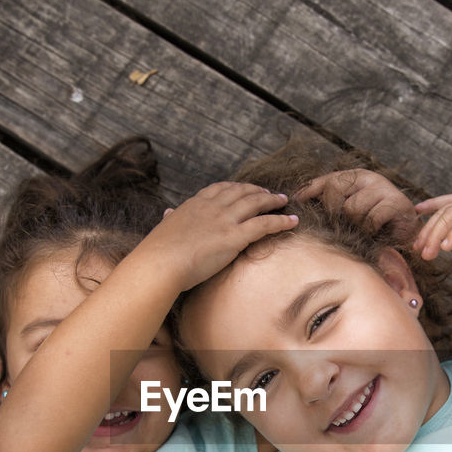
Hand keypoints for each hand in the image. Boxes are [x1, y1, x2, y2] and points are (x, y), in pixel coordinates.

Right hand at [139, 182, 297, 289]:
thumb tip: (168, 213)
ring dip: (272, 200)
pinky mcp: (235, 237)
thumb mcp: (164, 228)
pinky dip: (281, 220)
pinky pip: (265, 224)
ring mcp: (225, 220)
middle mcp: (212, 207)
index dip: (236, 187)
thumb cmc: (158, 252)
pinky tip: (292, 221)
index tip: (245, 188)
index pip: (220, 189)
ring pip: (256, 203)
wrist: (160, 263)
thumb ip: (171, 218)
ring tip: (283, 201)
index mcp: (195, 204)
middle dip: (257, 191)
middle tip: (269, 193)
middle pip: (242, 192)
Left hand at [296, 169, 417, 237]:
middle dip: (334, 213)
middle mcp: (368, 177)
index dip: (309, 191)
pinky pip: (370, 219)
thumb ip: (329, 204)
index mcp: (355, 176)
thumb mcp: (349, 211)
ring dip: (355, 226)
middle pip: (334, 191)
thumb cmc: (374, 223)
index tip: (295, 203)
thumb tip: (295, 199)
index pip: (326, 180)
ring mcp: (382, 187)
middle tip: (346, 225)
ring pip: (351, 208)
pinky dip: (370, 231)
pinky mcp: (395, 202)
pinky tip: (377, 232)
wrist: (407, 232)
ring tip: (365, 230)